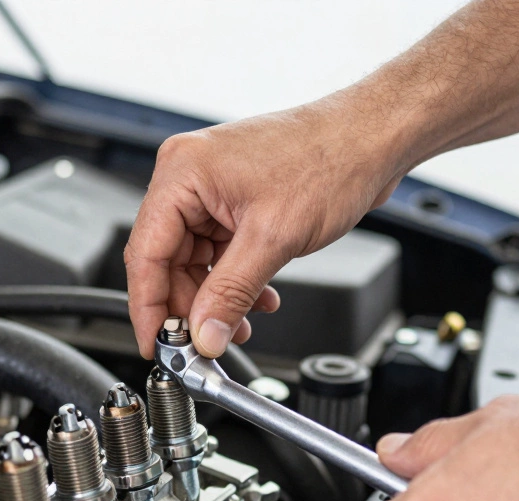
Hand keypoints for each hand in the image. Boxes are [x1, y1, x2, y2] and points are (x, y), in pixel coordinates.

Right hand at [124, 93, 405, 357]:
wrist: (372, 138)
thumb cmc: (330, 158)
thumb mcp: (272, 239)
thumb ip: (231, 293)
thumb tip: (204, 334)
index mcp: (182, 173)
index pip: (145, 253)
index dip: (148, 307)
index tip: (155, 344)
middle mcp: (189, 176)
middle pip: (167, 260)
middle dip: (189, 306)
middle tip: (205, 341)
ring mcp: (212, 187)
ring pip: (195, 260)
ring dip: (216, 297)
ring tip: (239, 323)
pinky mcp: (234, 199)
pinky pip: (219, 251)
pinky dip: (234, 279)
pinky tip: (258, 298)